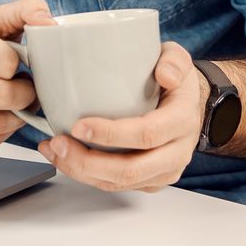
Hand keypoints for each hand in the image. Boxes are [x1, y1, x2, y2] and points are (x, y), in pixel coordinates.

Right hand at [0, 0, 55, 150]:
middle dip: (24, 96)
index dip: (22, 66)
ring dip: (16, 117)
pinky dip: (2, 133)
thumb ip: (26, 11)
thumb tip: (49, 21)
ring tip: (15, 102)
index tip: (22, 64)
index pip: (4, 62)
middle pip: (0, 97)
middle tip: (26, 89)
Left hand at [37, 42, 204, 192]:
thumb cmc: (176, 82)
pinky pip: (117, 185)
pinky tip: (66, 159)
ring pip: (120, 183)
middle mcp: (176, 153)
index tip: (79, 126)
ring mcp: (163, 171)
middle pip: (130, 170)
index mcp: (181, 121)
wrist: (191, 106)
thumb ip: (173, 61)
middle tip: (58, 143)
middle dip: (87, 161)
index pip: (146, 135)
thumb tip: (165, 74)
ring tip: (54, 151)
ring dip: (81, 171)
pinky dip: (88, 176)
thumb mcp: (179, 59)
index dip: (111, 135)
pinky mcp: (150, 180)